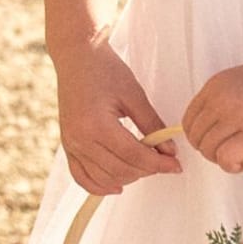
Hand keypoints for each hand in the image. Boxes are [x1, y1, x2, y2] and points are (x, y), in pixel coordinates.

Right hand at [54, 36, 183, 195]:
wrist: (77, 57)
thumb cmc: (106, 70)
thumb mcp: (134, 95)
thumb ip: (152, 125)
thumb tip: (169, 151)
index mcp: (97, 125)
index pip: (133, 156)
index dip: (158, 164)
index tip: (176, 165)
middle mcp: (80, 139)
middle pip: (120, 169)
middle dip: (147, 170)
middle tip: (165, 162)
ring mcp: (71, 144)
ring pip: (103, 177)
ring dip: (128, 177)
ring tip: (145, 167)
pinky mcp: (67, 145)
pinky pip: (81, 176)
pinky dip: (99, 186)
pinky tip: (117, 186)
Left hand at [180, 50, 242, 173]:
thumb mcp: (242, 82)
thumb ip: (224, 101)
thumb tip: (213, 131)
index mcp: (217, 84)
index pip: (189, 119)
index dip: (200, 136)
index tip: (217, 141)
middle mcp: (223, 98)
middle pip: (196, 137)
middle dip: (210, 150)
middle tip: (230, 152)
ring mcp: (239, 114)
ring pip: (209, 150)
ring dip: (221, 159)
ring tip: (240, 157)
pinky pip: (227, 158)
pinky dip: (231, 166)